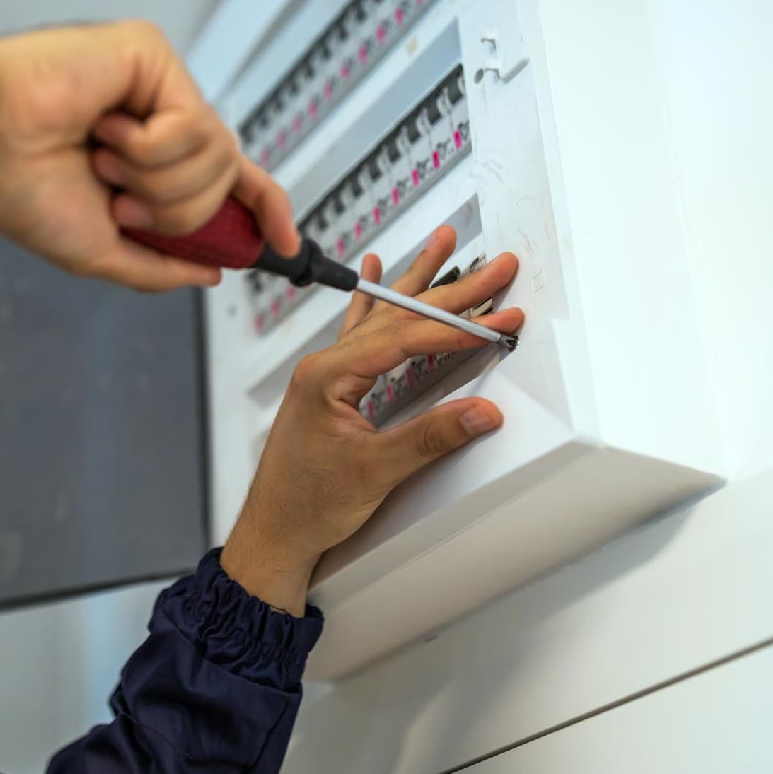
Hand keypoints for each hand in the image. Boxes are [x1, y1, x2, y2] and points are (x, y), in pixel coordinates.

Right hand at [0, 21, 297, 291]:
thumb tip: (210, 272)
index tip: (287, 244)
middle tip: (123, 202)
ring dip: (158, 180)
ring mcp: (157, 86)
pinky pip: (193, 122)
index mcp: (146, 161)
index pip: (226, 181)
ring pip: (216, 153)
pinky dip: (148, 147)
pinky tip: (106, 132)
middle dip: (178, 209)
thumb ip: (161, 264)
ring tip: (105, 164)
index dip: (264, 209)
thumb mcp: (101, 251)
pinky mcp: (151, 56)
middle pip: (226, 177)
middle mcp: (157, 119)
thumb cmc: (20, 191)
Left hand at [220, 226, 525, 614]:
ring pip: (382, 318)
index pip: (403, 338)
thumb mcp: (375, 472)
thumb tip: (482, 412)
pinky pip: (359, 332)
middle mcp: (324, 366)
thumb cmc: (307, 504)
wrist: (273, 530)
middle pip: (398, 318)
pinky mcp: (331, 387)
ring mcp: (325, 374)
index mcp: (327, 377)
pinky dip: (375, 303)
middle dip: (451, 292)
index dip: (457, 329)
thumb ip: (431, 438)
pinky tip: (376, 272)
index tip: (499, 322)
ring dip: (419, 283)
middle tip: (496, 266)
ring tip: (445, 243)